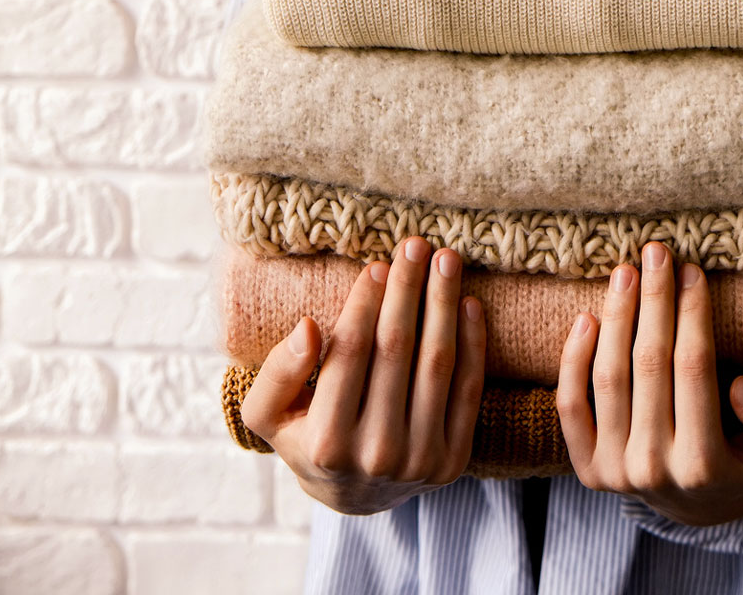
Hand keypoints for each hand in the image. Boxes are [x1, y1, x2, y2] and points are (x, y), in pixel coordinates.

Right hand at [240, 237, 486, 514]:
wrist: (356, 497)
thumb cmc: (306, 438)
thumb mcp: (269, 414)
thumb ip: (277, 372)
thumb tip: (308, 327)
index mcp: (326, 444)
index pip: (350, 354)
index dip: (365, 304)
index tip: (377, 264)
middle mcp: (377, 455)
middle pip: (397, 351)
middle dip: (408, 290)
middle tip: (416, 245)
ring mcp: (421, 460)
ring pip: (437, 364)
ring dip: (444, 305)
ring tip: (446, 260)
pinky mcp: (455, 460)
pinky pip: (468, 390)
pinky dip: (473, 343)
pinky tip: (469, 304)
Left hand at [556, 242, 742, 526]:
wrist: (701, 511)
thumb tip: (740, 386)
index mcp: (704, 464)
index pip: (695, 367)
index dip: (692, 313)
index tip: (693, 270)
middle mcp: (654, 469)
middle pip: (650, 364)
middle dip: (654, 300)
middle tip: (656, 252)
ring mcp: (614, 471)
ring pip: (608, 378)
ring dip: (615, 317)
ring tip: (625, 272)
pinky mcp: (586, 468)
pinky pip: (570, 407)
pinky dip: (572, 361)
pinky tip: (587, 317)